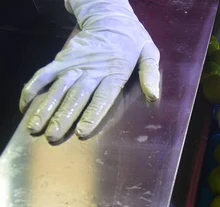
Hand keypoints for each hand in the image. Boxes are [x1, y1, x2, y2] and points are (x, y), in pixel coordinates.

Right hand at [20, 0, 159, 141]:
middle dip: (63, 117)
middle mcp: (92, 71)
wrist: (109, 16)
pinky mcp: (62, 59)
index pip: (102, 98)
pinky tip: (25, 104)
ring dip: (45, 108)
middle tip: (52, 136)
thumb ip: (150, 75)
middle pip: (76, 97)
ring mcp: (75, 65)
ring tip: (35, 127)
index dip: (91, 115)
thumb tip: (153, 96)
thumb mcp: (149, 53)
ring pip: (58, 88)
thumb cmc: (132, 40)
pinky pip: (45, 74)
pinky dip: (33, 87)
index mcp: (114, 72)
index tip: (81, 131)